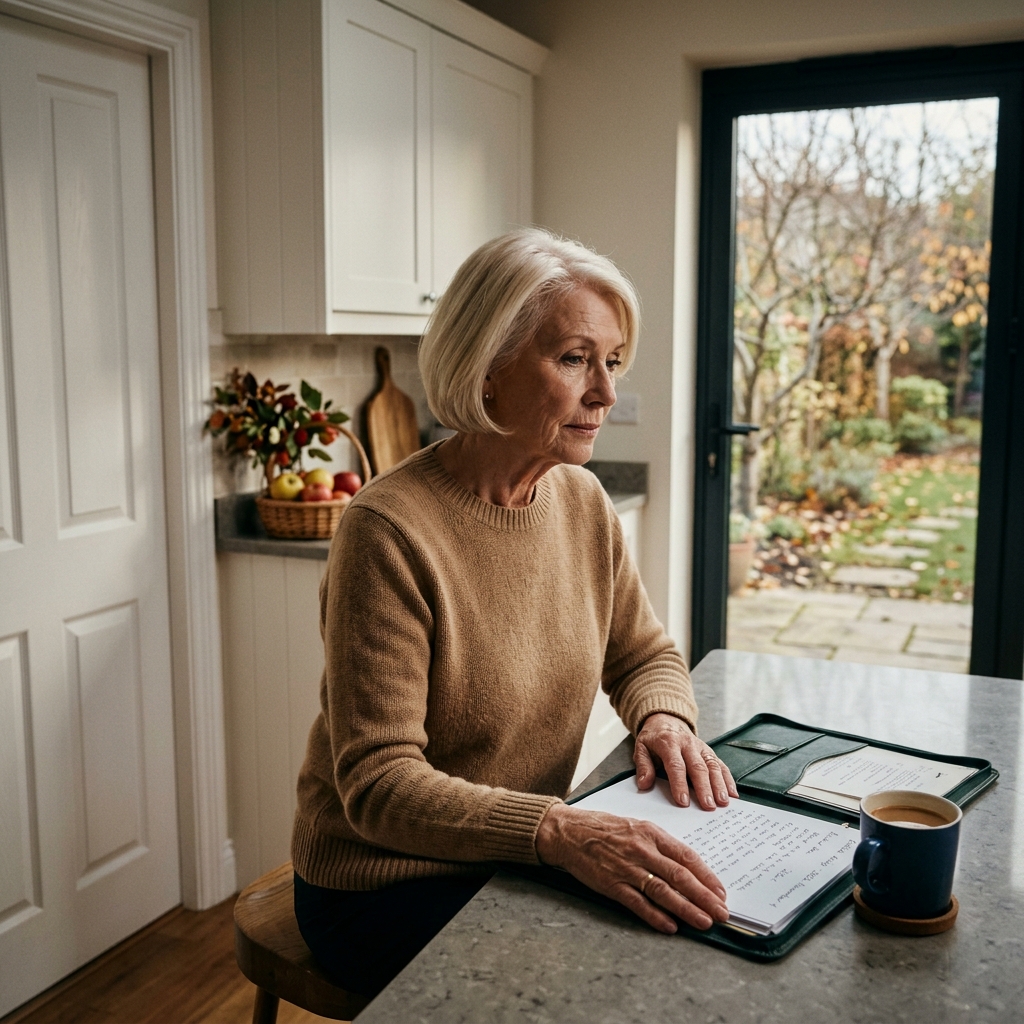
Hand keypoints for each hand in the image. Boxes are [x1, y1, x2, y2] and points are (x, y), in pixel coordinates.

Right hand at [535, 802, 728, 932]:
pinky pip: (638, 903)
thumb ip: (659, 844)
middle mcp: (642, 850)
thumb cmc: (603, 828)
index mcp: (650, 833)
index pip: (686, 856)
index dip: (706, 875)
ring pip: (663, 891)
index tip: (721, 891)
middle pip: (680, 876)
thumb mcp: (635, 826)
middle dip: (704, 896)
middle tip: (722, 912)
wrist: (568, 832)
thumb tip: (685, 866)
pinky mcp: (611, 884)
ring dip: (686, 909)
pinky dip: (655, 916)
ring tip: (704, 922)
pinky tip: (670, 926)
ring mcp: (627, 868)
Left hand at [634, 713, 737, 809]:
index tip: (683, 802)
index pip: (676, 765)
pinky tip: (732, 793)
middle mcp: (687, 744)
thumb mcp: (641, 748)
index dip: (680, 784)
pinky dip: (728, 779)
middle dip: (704, 788)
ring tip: (723, 802)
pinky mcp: (709, 751)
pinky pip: (720, 764)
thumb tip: (644, 784)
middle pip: (698, 767)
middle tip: (708, 806)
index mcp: (669, 743)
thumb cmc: (653, 738)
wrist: (665, 720)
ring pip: (712, 765)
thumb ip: (643, 766)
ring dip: (719, 784)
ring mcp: (700, 747)